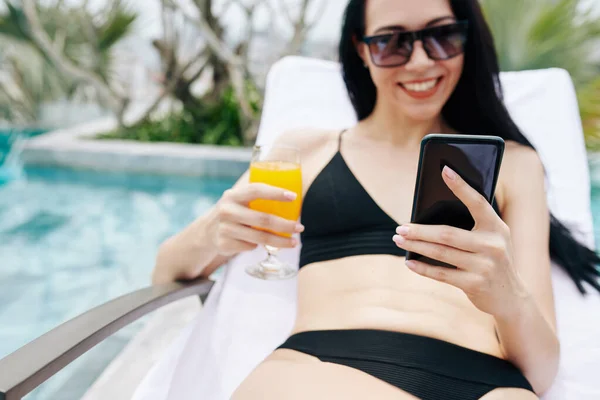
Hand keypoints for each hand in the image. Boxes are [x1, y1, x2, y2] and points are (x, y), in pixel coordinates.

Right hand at [211, 183, 303, 256]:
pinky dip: (258, 246)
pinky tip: (259, 243)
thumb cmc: (234, 212)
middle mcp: (227, 211)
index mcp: (233, 195)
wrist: (207, 231)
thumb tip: (292, 199)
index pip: (256, 190)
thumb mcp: (239, 200)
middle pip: (263, 219)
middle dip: (285, 225)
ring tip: (293, 242)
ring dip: (280, 241)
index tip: (293, 196)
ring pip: (260, 238)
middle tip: (300, 228)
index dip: (275, 193)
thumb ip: (257, 198)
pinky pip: (251, 247)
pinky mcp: (224, 244)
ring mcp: (224, 229)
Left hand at [393, 166, 528, 317]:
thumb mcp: (491, 239)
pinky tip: (409, 261)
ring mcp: (484, 266)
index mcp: (497, 227)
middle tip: (400, 227)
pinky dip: (422, 268)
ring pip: (441, 252)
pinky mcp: (475, 284)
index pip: (477, 202)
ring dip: (416, 246)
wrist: (510, 297)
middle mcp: (493, 245)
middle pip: (448, 233)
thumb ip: (472, 226)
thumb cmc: (493, 259)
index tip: (445, 170)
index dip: (461, 186)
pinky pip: (441, 274)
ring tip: (399, 240)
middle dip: (420, 230)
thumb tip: (429, 215)